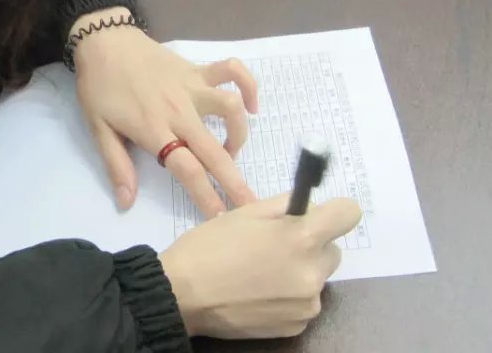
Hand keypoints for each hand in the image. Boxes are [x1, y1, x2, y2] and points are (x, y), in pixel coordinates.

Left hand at [71, 8, 258, 216]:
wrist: (104, 41)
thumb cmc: (99, 87)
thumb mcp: (98, 128)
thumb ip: (116, 165)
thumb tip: (126, 203)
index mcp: (154, 130)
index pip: (187, 170)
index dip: (206, 196)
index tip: (221, 220)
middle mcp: (179, 111)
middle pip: (215, 151)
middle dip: (236, 182)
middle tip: (251, 206)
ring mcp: (191, 87)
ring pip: (230, 109)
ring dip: (239, 134)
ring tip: (231, 150)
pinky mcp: (196, 69)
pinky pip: (231, 71)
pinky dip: (247, 86)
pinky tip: (250, 106)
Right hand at [159, 194, 361, 339]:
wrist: (182, 295)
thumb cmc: (209, 247)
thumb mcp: (244, 213)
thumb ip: (284, 205)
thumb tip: (308, 206)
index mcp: (301, 237)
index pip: (349, 214)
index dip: (333, 211)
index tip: (314, 216)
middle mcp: (312, 273)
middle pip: (332, 249)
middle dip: (310, 244)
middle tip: (273, 245)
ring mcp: (307, 304)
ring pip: (316, 277)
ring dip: (298, 271)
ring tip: (260, 272)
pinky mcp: (297, 326)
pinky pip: (303, 302)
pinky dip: (288, 297)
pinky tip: (258, 293)